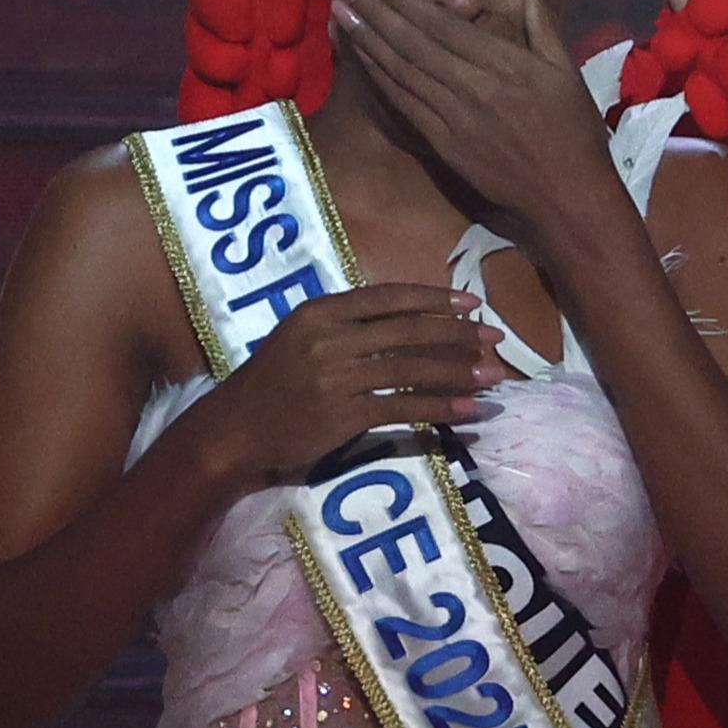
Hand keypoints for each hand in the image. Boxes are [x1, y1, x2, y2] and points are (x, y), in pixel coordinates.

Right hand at [187, 284, 500, 487]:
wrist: (233, 430)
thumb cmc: (269, 384)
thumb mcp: (300, 337)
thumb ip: (344, 326)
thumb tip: (402, 321)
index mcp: (320, 312)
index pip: (389, 297)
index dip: (434, 299)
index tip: (471, 303)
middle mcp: (330, 338)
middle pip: (408, 330)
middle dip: (458, 333)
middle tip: (495, 338)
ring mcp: (336, 377)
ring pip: (412, 369)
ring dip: (459, 372)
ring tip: (494, 376)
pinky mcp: (343, 416)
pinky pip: (403, 408)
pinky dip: (440, 408)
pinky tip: (468, 411)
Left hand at [332, 0, 621, 246]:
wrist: (566, 196)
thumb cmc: (573, 130)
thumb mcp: (565, 69)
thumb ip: (541, 18)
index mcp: (504, 64)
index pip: (443, 25)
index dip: (404, 1)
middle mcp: (473, 86)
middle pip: (413, 43)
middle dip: (374, 12)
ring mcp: (454, 118)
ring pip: (402, 71)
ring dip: (368, 41)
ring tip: (340, 14)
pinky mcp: (443, 144)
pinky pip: (405, 105)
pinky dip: (379, 80)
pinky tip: (361, 60)